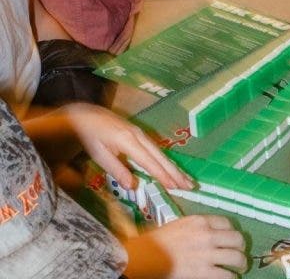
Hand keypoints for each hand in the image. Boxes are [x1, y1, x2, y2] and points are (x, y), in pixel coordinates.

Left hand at [60, 103, 191, 191]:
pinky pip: (156, 149)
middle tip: (189, 185)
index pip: (149, 161)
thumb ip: (117, 169)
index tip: (175, 186)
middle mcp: (139, 136)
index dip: (162, 175)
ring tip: (185, 180)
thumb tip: (133, 186)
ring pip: (161, 153)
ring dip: (173, 167)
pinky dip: (166, 161)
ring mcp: (141, 133)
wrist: (88, 114)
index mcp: (129, 141)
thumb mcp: (99, 154)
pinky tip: (171, 169)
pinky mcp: (140, 134)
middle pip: (160, 156)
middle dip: (175, 172)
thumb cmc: (92, 136)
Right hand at [123, 215, 246, 278]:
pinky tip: (229, 278)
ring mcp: (207, 254)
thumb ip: (197, 227)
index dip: (232, 232)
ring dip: (241, 263)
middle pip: (237, 239)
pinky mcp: (204, 273)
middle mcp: (208, 235)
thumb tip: (210, 232)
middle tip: (240, 254)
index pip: (227, 223)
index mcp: (201, 221)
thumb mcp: (181, 225)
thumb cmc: (159, 241)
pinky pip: (226, 275)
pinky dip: (231, 277)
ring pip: (236, 257)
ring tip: (240, 267)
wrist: (147, 257)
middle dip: (241, 247)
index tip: (231, 239)